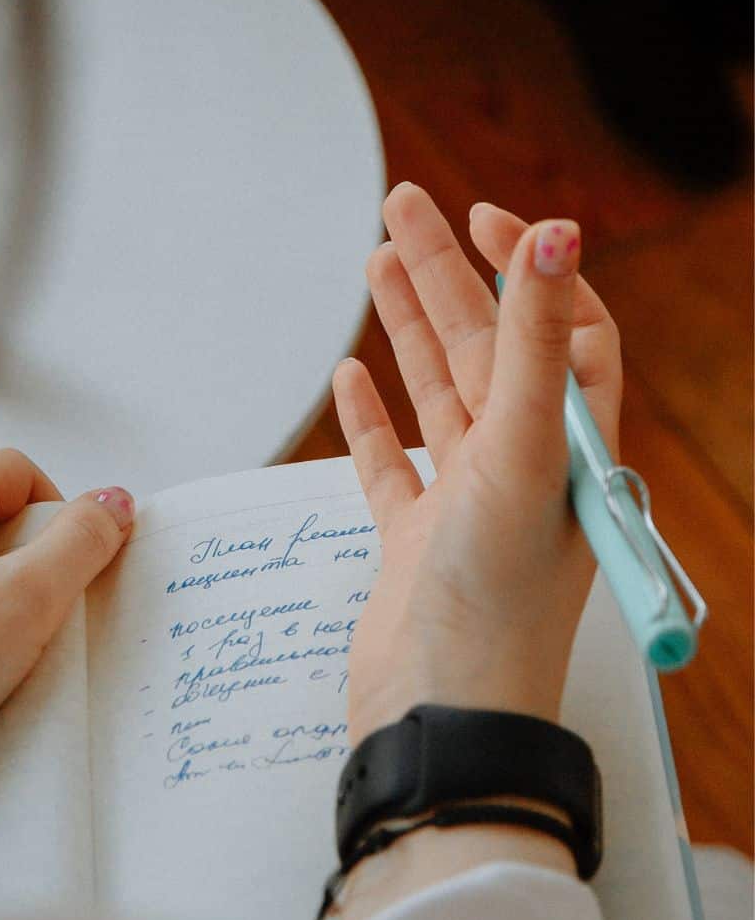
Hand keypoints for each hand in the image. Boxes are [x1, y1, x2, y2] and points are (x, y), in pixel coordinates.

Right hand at [333, 185, 620, 746]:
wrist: (444, 715)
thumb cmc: (497, 602)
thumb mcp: (525, 453)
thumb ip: (537, 341)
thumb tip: (560, 234)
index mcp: (569, 444)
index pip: (562, 330)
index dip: (529, 271)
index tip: (482, 218)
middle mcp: (524, 468)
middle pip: (487, 345)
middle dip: (444, 273)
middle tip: (401, 205)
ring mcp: (466, 505)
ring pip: (438, 393)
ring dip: (406, 329)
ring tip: (373, 263)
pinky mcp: (415, 544)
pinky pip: (392, 465)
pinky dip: (372, 419)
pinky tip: (350, 379)